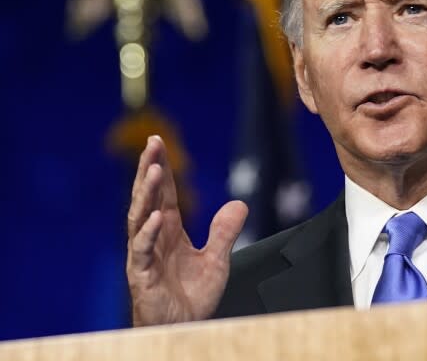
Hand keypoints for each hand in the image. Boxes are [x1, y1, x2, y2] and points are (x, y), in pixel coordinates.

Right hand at [126, 135, 247, 325]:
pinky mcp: (141, 275)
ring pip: (139, 217)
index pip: (163, 193)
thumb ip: (225, 232)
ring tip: (155, 170)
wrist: (184, 330)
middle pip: (148, 197)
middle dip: (150, 169)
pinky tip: (157, 216)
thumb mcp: (216, 260)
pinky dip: (149, 232)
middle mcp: (153, 238)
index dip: (161, 168)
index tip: (158, 142)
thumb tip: (240, 203)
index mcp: (169, 231)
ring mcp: (144, 255)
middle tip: (153, 142)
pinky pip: (142, 250)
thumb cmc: (192, 298)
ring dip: (146, 193)